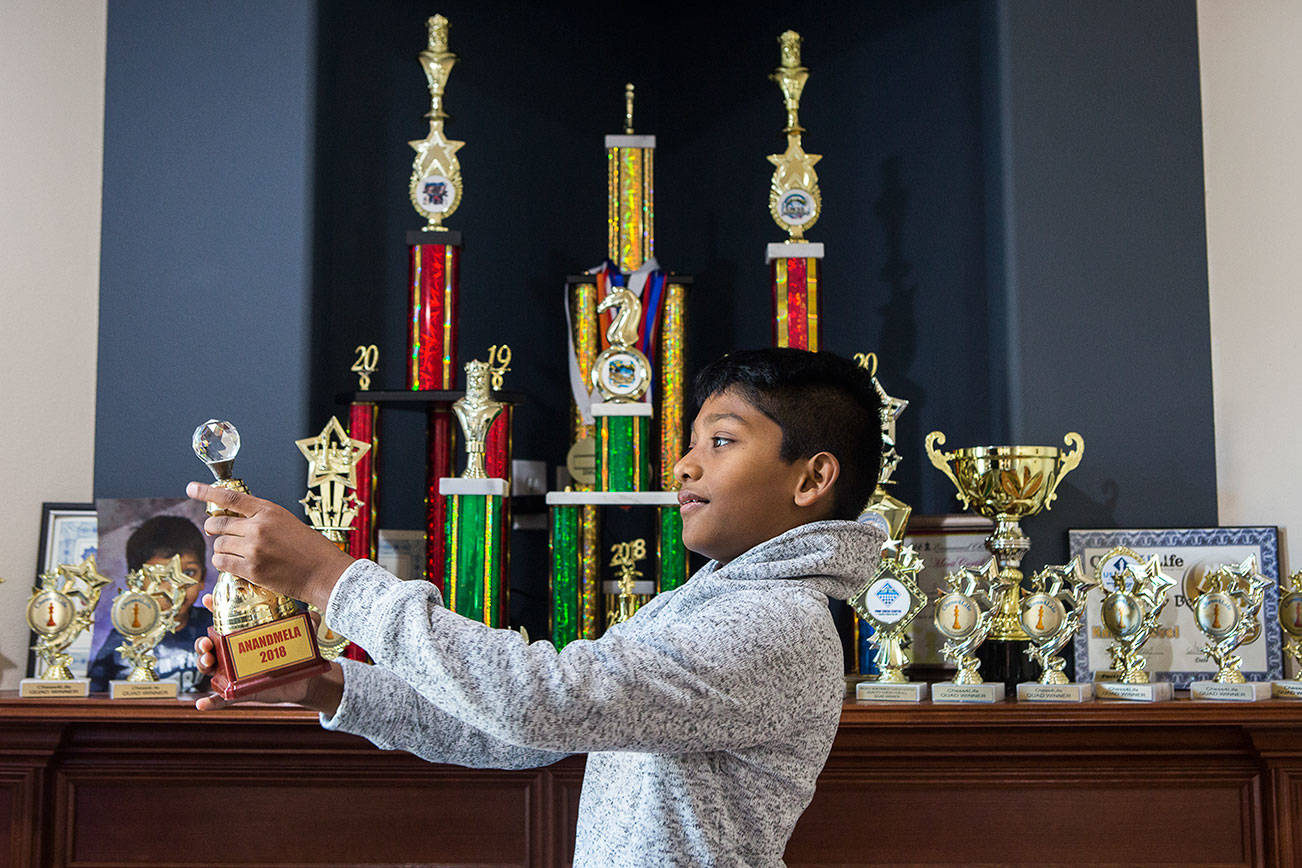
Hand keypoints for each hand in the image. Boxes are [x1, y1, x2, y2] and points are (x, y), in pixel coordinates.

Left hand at [186, 480, 354, 610]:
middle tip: (216, 532)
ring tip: (235, 553)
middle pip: (218, 523)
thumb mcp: (287, 522)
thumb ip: (261, 518)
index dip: (206, 492)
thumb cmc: (311, 549)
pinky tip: (233, 565)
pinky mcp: (251, 570)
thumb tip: (236, 520)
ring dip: (221, 550)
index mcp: (269, 511)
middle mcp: (258, 527)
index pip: (230, 497)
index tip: (191, 488)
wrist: (324, 573)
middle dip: (212, 528)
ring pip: (219, 546)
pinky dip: (223, 563)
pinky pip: (222, 563)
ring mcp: (254, 549)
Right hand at [193, 594, 343, 713]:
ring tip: (208, 662)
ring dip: (203, 663)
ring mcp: (235, 672)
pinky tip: (201, 704)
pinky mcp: (239, 692)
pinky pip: (221, 699)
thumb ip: (308, 623)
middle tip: (207, 642)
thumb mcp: (303, 635)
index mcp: (245, 635)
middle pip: (210, 645)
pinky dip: (210, 702)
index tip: (210, 598)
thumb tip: (313, 616)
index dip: (214, 608)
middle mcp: (235, 652)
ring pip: (210, 668)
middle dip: (203, 642)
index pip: (225, 619)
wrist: (306, 680)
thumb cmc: (299, 652)